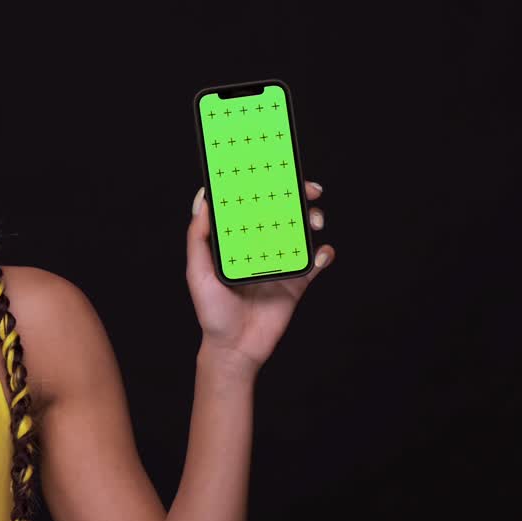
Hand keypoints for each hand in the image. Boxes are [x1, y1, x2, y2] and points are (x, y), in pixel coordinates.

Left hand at [185, 180, 334, 373]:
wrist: (234, 349)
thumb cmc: (211, 312)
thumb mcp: (196, 271)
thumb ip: (198, 237)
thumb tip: (203, 199)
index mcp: (239, 240)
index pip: (255, 205)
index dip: (268, 186)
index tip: (278, 171)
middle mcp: (262, 246)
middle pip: (285, 212)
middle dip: (300, 195)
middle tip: (309, 190)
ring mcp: (282, 263)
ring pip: (304, 231)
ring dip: (314, 219)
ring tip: (314, 220)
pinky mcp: (298, 282)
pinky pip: (317, 262)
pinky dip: (325, 253)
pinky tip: (321, 253)